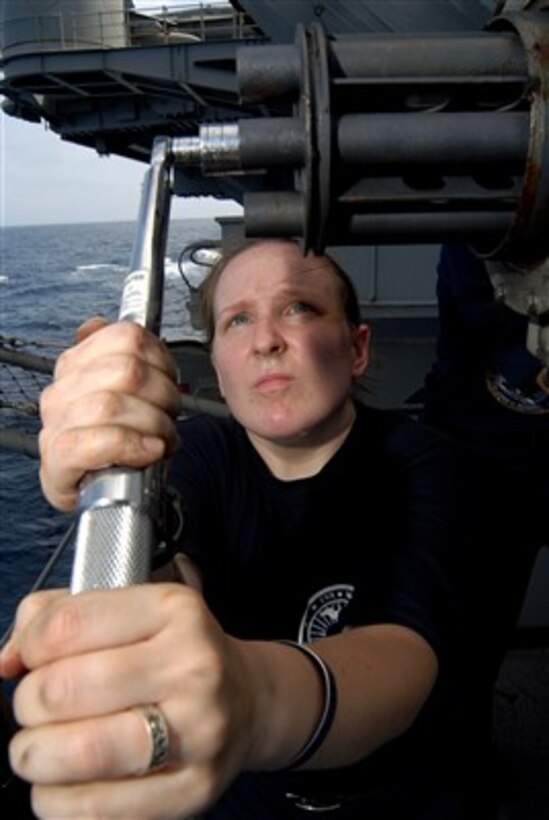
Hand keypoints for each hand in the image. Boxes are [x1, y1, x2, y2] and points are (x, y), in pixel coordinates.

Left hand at [1, 585, 255, 818]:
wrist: (247, 701)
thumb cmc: (176, 654)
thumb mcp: (132, 611)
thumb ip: (59, 617)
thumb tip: (6, 659)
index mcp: (175, 610)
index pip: (66, 626)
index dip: (29, 647)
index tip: (31, 659)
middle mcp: (193, 666)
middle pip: (63, 690)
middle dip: (27, 705)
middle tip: (36, 707)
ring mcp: (198, 732)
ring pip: (76, 753)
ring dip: (35, 756)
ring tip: (41, 748)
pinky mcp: (192, 791)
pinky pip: (94, 810)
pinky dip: (56, 801)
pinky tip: (64, 783)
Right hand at [39, 318, 181, 510]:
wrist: (102, 494)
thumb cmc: (121, 440)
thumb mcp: (125, 391)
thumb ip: (119, 354)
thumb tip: (99, 325)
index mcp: (76, 364)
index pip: (126, 336)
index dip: (161, 357)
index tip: (170, 379)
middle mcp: (61, 390)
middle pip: (126, 370)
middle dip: (163, 394)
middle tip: (170, 415)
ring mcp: (55, 424)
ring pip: (113, 405)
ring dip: (154, 424)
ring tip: (164, 439)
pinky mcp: (57, 460)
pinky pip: (99, 441)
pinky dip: (133, 445)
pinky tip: (149, 451)